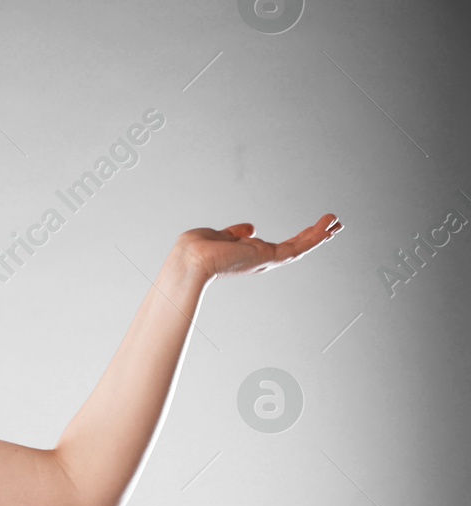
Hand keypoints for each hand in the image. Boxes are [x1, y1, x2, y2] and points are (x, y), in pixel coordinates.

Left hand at [176, 214, 341, 281]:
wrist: (190, 258)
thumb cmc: (195, 250)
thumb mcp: (220, 236)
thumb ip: (236, 234)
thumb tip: (251, 228)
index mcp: (249, 254)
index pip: (279, 246)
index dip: (297, 238)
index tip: (312, 229)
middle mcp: (260, 260)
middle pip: (295, 248)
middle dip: (314, 236)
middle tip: (334, 225)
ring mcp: (265, 260)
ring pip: (300, 247)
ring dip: (320, 235)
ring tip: (338, 223)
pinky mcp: (268, 258)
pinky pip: (297, 248)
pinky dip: (314, 237)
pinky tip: (328, 227)